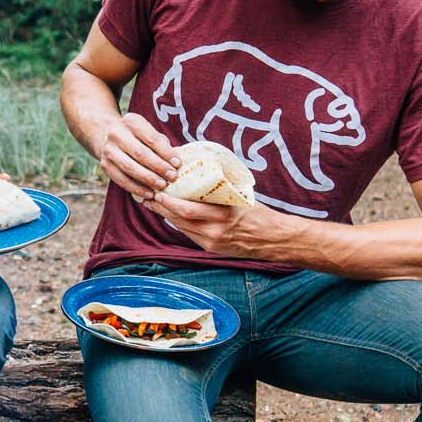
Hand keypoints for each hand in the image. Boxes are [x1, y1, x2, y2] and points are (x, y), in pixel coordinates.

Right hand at [98, 112, 180, 199]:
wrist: (109, 137)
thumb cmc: (139, 137)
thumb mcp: (150, 133)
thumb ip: (162, 145)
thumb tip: (176, 163)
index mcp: (131, 121)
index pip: (151, 138)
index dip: (166, 152)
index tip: (178, 164)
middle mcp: (116, 134)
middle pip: (140, 153)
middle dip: (158, 166)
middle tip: (172, 177)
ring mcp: (108, 150)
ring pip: (130, 167)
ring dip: (148, 179)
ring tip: (162, 186)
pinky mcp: (105, 165)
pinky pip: (121, 180)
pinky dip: (136, 188)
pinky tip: (149, 193)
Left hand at [146, 192, 286, 258]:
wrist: (274, 239)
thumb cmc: (260, 213)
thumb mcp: (241, 196)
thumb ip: (220, 190)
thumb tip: (202, 172)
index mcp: (224, 214)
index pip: (188, 209)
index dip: (169, 201)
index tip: (158, 190)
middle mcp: (215, 231)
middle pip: (179, 220)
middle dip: (161, 208)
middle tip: (148, 195)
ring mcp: (212, 242)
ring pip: (181, 228)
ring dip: (166, 216)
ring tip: (153, 203)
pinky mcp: (211, 248)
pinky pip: (189, 234)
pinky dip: (178, 223)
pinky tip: (169, 214)